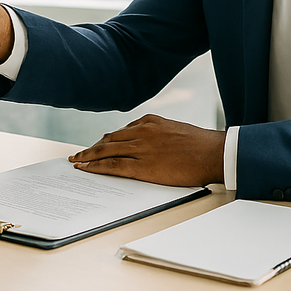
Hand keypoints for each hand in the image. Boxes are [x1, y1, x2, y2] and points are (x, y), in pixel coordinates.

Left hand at [68, 114, 224, 186]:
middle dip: (92, 147)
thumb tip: (143, 142)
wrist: (214, 153)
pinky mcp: (144, 166)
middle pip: (109, 140)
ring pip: (106, 151)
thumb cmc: (200, 145)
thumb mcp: (174, 129)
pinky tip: (86, 168)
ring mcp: (141, 148)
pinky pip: (113, 166)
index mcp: (150, 121)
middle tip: (78, 154)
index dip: (105, 140)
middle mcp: (142, 131)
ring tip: (76, 161)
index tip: (96, 145)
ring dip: (88, 156)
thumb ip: (156, 133)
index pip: (120, 132)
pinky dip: (96, 167)